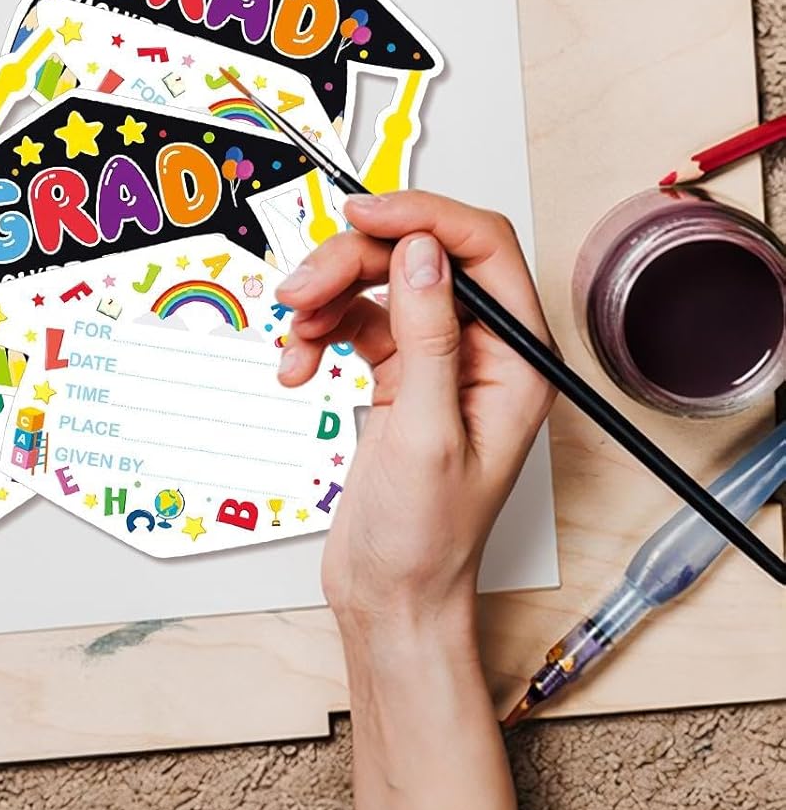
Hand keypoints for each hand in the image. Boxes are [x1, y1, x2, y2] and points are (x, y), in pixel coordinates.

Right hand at [276, 191, 554, 632]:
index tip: (362, 214)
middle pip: (416, 258)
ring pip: (378, 284)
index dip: (421, 217)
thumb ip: (427, 336)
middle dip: (352, 264)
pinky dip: (316, 333)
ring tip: (293, 335)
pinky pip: (353, 320)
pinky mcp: (396, 375)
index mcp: (517, 359)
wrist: (389, 595)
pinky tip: (296, 366)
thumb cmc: (426, 539)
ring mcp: (436, 360)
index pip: (481, 247)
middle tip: (300, 289)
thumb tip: (422, 254)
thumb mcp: (426, 434)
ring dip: (325, 298)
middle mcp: (481, 350)